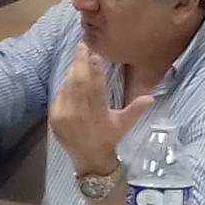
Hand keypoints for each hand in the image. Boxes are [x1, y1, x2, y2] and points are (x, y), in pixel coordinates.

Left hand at [49, 48, 152, 177]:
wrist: (88, 158)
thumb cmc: (109, 138)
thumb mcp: (124, 124)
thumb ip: (136, 109)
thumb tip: (151, 97)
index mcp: (97, 113)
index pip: (96, 86)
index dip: (96, 69)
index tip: (97, 55)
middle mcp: (79, 113)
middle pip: (79, 82)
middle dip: (80, 62)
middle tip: (83, 46)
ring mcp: (64, 114)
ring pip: (68, 86)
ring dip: (73, 71)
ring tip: (79, 58)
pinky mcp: (54, 117)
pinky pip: (60, 95)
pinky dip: (65, 85)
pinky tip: (71, 76)